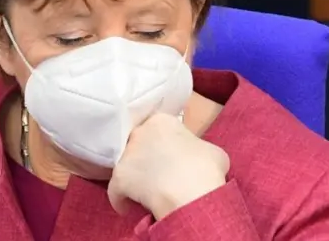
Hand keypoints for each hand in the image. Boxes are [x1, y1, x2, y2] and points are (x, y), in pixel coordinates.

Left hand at [107, 113, 229, 219]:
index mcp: (161, 121)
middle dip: (145, 157)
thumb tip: (196, 157)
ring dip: (134, 177)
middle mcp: (140, 132)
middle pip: (139, 145)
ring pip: (126, 166)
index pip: (158, 130)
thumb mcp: (212, 150)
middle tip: (159, 173)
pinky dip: (121, 199)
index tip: (172, 156)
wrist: (191, 191)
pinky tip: (129, 207)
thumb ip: (198, 148)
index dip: (165, 145)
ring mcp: (126, 155)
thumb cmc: (205, 168)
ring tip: (145, 192)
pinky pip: (115, 190)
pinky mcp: (118, 178)